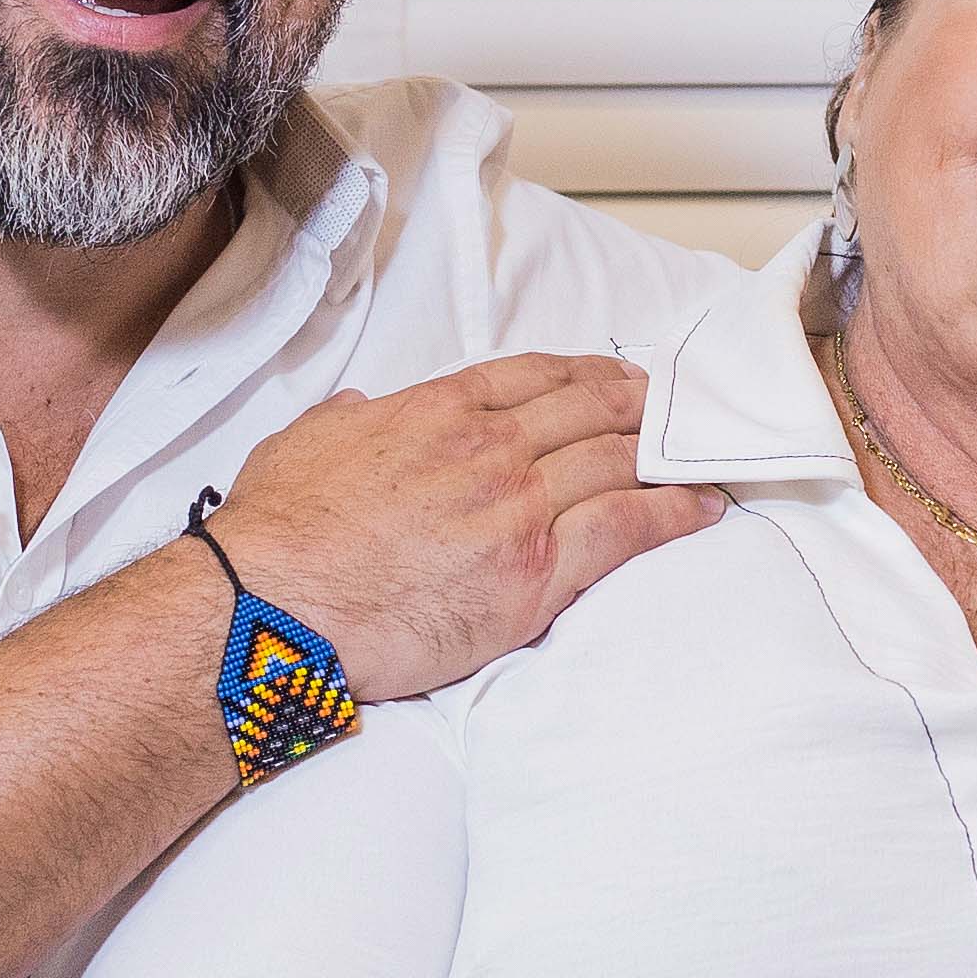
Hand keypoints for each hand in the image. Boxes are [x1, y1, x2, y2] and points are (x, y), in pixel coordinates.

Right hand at [208, 354, 721, 700]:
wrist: (273, 603)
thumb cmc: (279, 532)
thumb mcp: (306, 441)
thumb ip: (347, 419)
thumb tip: (359, 408)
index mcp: (437, 410)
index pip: (533, 376)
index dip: (584, 373)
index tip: (613, 377)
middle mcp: (489, 449)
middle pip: (588, 412)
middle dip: (637, 407)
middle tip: (670, 409)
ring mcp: (517, 508)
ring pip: (616, 463)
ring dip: (665, 456)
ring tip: (698, 455)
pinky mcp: (534, 574)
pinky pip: (625, 530)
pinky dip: (673, 514)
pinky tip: (703, 508)